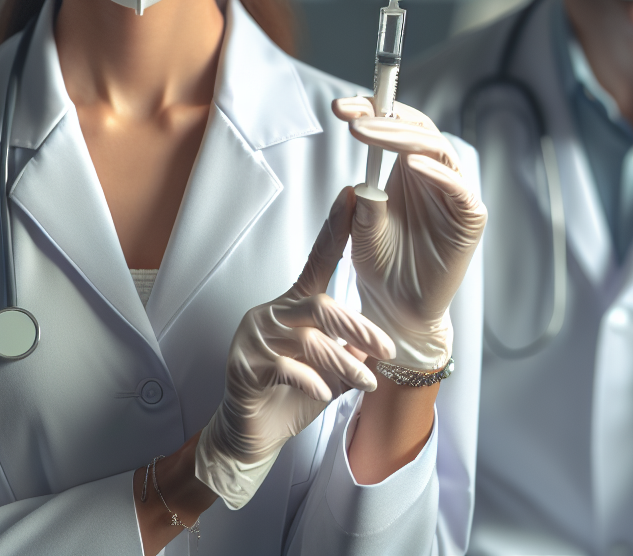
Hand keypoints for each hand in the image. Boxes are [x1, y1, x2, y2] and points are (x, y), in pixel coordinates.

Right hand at [194, 190, 394, 509]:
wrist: (252, 434)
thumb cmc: (291, 395)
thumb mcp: (331, 372)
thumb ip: (352, 352)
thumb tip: (384, 345)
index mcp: (296, 305)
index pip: (318, 259)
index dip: (334, 229)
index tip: (351, 197)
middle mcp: (275, 314)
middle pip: (321, 305)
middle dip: (358, 327)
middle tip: (387, 348)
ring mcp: (257, 337)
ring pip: (309, 338)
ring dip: (343, 360)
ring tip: (366, 381)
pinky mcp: (245, 365)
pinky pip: (285, 367)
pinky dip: (311, 379)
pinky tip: (324, 392)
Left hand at [333, 98, 487, 370]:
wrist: (397, 310)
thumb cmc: (380, 267)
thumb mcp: (360, 230)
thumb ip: (363, 203)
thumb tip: (362, 184)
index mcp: (406, 169)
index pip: (395, 126)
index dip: (372, 110)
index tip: (340, 106)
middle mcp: (432, 174)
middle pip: (416, 130)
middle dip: (383, 117)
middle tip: (351, 116)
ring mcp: (453, 193)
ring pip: (436, 149)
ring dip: (402, 137)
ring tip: (369, 131)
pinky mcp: (469, 217)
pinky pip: (458, 188)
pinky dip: (436, 173)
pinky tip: (410, 164)